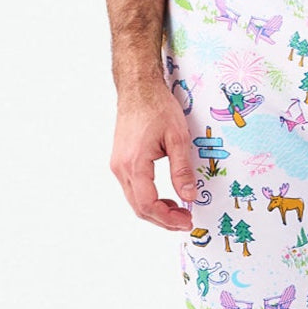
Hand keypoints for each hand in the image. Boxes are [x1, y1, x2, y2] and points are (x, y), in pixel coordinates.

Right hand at [110, 80, 196, 230]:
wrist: (138, 88)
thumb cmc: (156, 106)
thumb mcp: (178, 138)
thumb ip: (182, 170)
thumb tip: (189, 196)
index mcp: (134, 163)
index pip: (148, 204)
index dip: (168, 218)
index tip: (186, 221)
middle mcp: (121, 167)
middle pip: (139, 208)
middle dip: (163, 219)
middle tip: (185, 221)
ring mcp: (118, 165)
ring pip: (135, 201)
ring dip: (156, 211)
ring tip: (179, 211)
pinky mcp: (121, 162)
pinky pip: (133, 190)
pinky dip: (149, 199)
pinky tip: (166, 199)